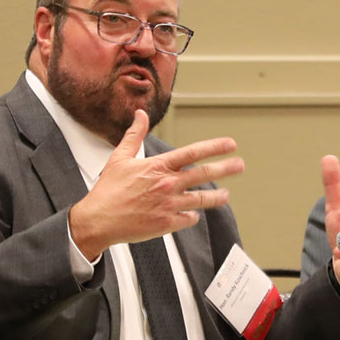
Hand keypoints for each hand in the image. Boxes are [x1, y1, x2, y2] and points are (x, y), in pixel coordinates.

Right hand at [69, 110, 244, 258]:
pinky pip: (188, 219)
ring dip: (216, 197)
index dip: (214, 147)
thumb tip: (140, 115)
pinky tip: (193, 214)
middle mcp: (167, 185)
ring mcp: (169, 205)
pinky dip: (192, 216)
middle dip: (226, 168)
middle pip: (204, 174)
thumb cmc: (108, 190)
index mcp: (158, 167)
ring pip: (202, 200)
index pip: (193, 153)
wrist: (99, 220)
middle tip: (240, 165)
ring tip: (225, 196)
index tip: (231, 144)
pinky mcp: (167, 224)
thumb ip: (135, 135)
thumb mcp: (120, 158)